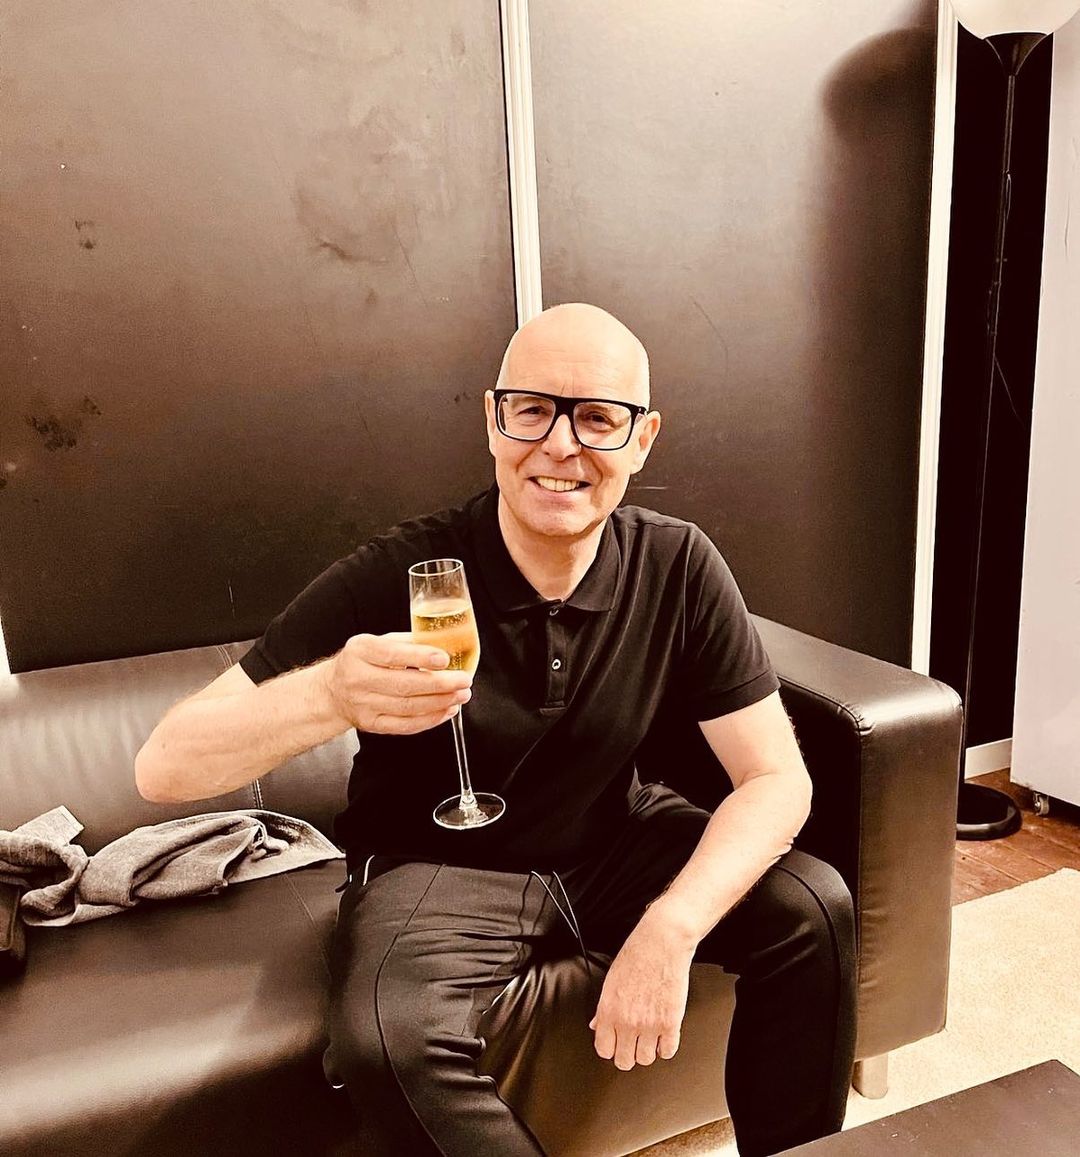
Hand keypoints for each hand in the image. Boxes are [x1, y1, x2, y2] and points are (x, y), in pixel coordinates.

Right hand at [321, 632, 472, 734]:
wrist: (333, 691)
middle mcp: (358, 679)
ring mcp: (364, 705)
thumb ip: (407, 642)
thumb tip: (443, 645)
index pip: (392, 654)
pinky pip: (405, 725)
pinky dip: (430, 719)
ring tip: (460, 695)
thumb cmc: (361, 662)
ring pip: (407, 707)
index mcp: (361, 651)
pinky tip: (446, 710)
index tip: (445, 659)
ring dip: (440, 702)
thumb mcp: (376, 642)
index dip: (421, 657)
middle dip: (440, 684)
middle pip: (403, 685)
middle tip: (463, 680)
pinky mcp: (371, 724)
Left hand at [588, 905, 695, 1069]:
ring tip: (648, 1039)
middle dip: (627, 1054)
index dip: (609, 1048)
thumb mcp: (611, 980)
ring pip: (646, 1059)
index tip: (614, 1044)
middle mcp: (627, 1022)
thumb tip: (596, 1025)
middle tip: (631, 1044)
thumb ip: (603, 1008)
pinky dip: (665, 1047)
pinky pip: (668, 1051)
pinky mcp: (671, 1023)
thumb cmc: (636, 956)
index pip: (603, 1049)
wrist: (661, 944)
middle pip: (624, 1061)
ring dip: (647, 1051)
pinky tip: (663, 1036)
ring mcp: (650, 1025)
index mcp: (609, 1011)